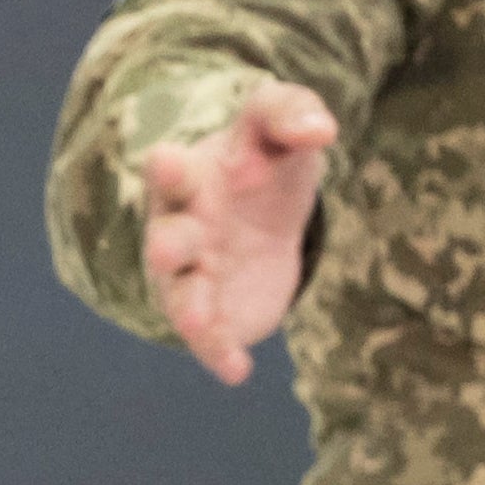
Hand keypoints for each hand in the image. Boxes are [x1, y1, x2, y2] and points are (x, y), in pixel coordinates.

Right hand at [138, 84, 338, 383]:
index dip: (179, 169)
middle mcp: (180, 228)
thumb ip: (290, 114)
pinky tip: (237, 370)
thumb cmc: (263, 164)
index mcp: (188, 177)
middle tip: (164, 251)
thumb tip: (320, 129)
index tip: (233, 167)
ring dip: (187, 308)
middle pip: (165, 237)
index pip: (169, 169)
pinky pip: (209, 340)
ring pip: (180, 294)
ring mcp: (192, 275)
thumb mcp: (277, 129)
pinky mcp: (213, 316)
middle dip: (165, 244)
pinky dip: (218, 354)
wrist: (263, 222)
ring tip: (199, 322)